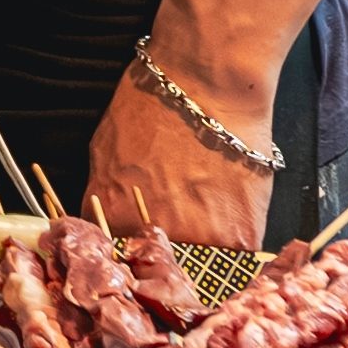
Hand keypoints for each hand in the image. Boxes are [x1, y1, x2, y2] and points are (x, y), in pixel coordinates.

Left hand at [80, 63, 270, 250]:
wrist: (209, 82)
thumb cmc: (155, 102)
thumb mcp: (106, 148)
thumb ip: (107, 192)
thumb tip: (113, 215)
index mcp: (113, 218)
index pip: (115, 253)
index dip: (131, 245)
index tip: (142, 239)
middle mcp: (153, 238)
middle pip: (157, 265)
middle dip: (166, 248)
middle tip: (180, 217)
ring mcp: (199, 243)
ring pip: (198, 261)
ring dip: (202, 245)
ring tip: (208, 207)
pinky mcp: (241, 239)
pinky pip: (234, 255)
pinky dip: (235, 236)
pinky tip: (231, 206)